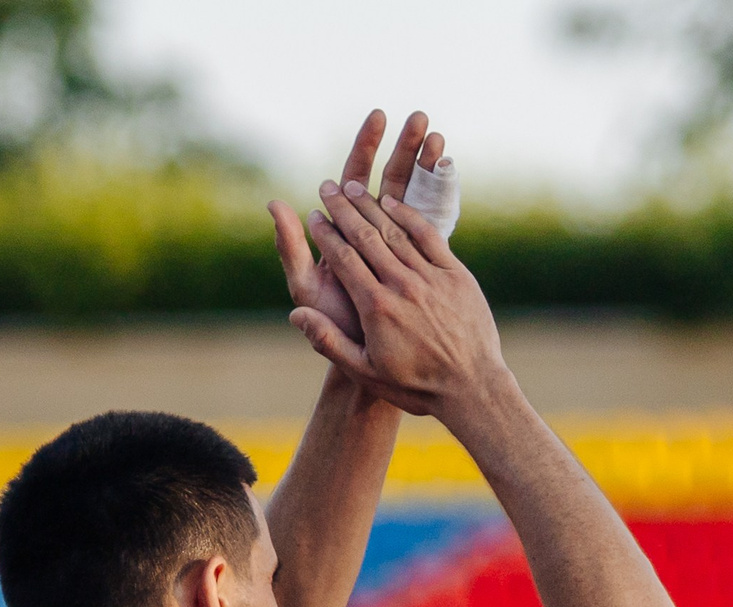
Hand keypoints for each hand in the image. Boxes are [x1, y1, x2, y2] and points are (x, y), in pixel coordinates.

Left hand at [270, 110, 447, 353]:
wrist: (375, 366)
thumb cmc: (335, 327)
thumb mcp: (308, 288)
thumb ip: (290, 248)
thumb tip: (273, 203)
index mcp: (346, 230)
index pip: (354, 176)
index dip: (365, 146)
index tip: (378, 115)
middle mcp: (374, 230)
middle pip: (390, 176)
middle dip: (404, 144)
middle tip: (420, 115)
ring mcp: (403, 242)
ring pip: (416, 192)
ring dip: (428, 162)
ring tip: (439, 134)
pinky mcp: (427, 257)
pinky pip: (437, 217)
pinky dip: (446, 193)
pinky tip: (458, 170)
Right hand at [282, 176, 505, 420]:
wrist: (472, 389)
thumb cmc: (416, 386)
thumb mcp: (367, 371)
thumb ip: (329, 342)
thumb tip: (296, 315)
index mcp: (375, 308)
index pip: (343, 259)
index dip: (326, 234)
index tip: (313, 215)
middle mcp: (401, 286)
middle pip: (365, 237)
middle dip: (343, 209)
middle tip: (327, 187)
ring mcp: (430, 277)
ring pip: (394, 231)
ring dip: (371, 205)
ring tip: (353, 186)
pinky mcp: (456, 274)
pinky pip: (428, 235)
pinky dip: (407, 215)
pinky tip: (392, 201)